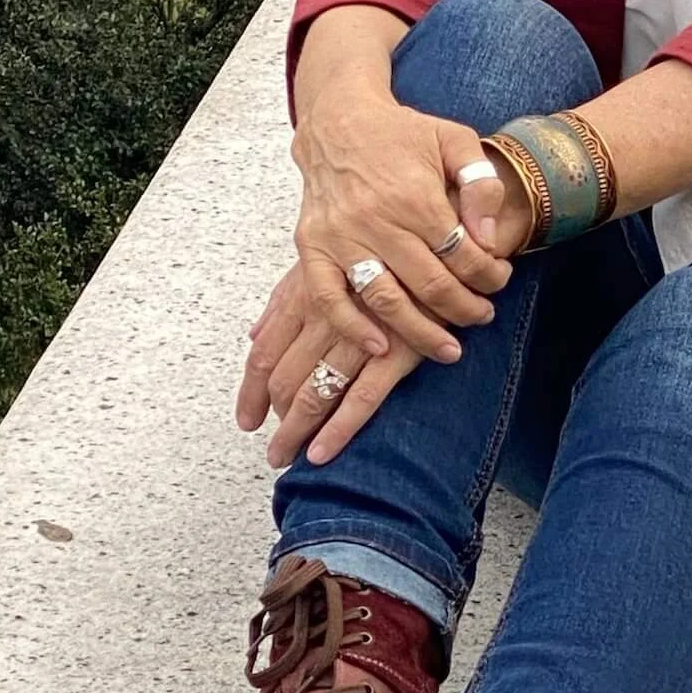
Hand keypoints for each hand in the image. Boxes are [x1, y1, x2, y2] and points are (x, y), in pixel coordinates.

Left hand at [237, 263, 424, 467]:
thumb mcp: (332, 259)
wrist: (444, 234)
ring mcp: (360, 335)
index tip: (248, 420)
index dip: (251, 391)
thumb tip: (256, 334)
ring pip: (314, 393)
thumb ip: (289, 297)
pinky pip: (360, 399)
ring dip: (296, 432)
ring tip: (290, 457)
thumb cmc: (387, 244)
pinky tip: (322, 453)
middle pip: (284, 379)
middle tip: (276, 449)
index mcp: (307, 293)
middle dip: (276, 420)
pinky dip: (338, 431)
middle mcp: (325, 316)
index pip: (265, 351)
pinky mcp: (397, 350)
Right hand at [289, 83, 524, 361]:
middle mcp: (377, 220)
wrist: (338, 120)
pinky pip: (328, 297)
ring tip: (447, 349)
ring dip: (419, 332)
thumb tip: (487, 238)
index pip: (463, 255)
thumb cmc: (402, 132)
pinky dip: (352, 327)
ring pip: (385, 300)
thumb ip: (480, 182)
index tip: (499, 279)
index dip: (488, 276)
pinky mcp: (312, 246)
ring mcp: (341, 237)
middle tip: (482, 316)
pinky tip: (380, 347)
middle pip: (430, 285)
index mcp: (416, 196)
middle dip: (465, 309)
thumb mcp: (454, 139)